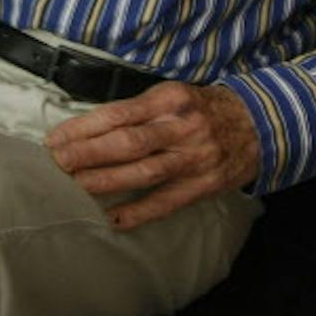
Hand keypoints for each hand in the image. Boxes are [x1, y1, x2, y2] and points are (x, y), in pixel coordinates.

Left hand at [47, 82, 259, 229]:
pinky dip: (138, 212)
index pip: (118, 114)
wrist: (259, 123)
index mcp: (169, 99)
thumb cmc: (203, 109)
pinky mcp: (204, 185)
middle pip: (127, 142)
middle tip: (57, 164)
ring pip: (143, 172)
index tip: (56, 139)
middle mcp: (181, 127)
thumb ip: (138, 111)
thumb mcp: (174, 96)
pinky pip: (166, 201)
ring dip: (104, 181)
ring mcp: (194, 158)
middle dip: (87, 154)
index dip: (83, 128)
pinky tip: (113, 219)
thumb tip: (87, 129)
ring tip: (74, 187)